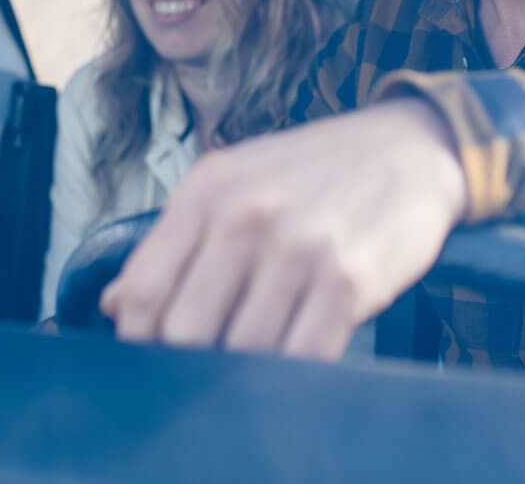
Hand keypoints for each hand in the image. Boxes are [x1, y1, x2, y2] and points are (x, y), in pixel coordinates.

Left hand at [99, 99, 469, 358]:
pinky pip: (303, 357)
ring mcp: (298, 248)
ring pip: (243, 352)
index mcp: (206, 191)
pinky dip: (293, 375)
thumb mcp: (236, 183)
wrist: (411, 148)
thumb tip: (113, 304)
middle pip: (185, 331)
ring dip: (246, 374)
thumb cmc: (315, 172)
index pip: (144, 290)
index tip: (154, 358)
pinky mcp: (348, 279)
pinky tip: (296, 364)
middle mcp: (246, 216)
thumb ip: (176, 243)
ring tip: (257, 368)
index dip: (140, 340)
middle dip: (192, 363)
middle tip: (210, 370)